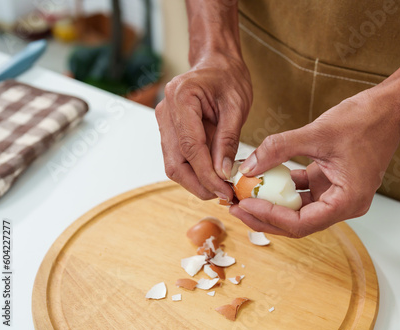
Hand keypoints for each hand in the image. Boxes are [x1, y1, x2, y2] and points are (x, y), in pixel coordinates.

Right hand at [155, 54, 251, 200]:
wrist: (217, 63)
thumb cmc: (229, 78)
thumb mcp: (236, 107)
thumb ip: (228, 140)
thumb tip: (223, 173)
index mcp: (181, 98)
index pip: (190, 147)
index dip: (207, 175)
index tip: (224, 191)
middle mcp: (165, 111)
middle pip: (174, 162)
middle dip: (199, 184)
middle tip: (223, 195)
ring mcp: (163, 122)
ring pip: (173, 164)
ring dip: (196, 181)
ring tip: (221, 188)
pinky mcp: (168, 130)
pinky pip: (178, 158)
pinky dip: (194, 171)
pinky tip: (213, 176)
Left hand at [230, 87, 399, 236]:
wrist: (389, 107)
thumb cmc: (365, 120)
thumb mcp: (317, 133)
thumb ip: (279, 149)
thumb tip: (247, 166)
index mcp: (348, 202)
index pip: (301, 223)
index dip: (269, 217)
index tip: (244, 204)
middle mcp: (343, 204)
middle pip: (297, 223)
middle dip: (264, 216)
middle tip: (235, 207)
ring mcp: (336, 194)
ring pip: (297, 210)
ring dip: (270, 203)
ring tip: (243, 195)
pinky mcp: (330, 182)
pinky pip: (302, 191)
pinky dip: (282, 187)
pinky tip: (262, 178)